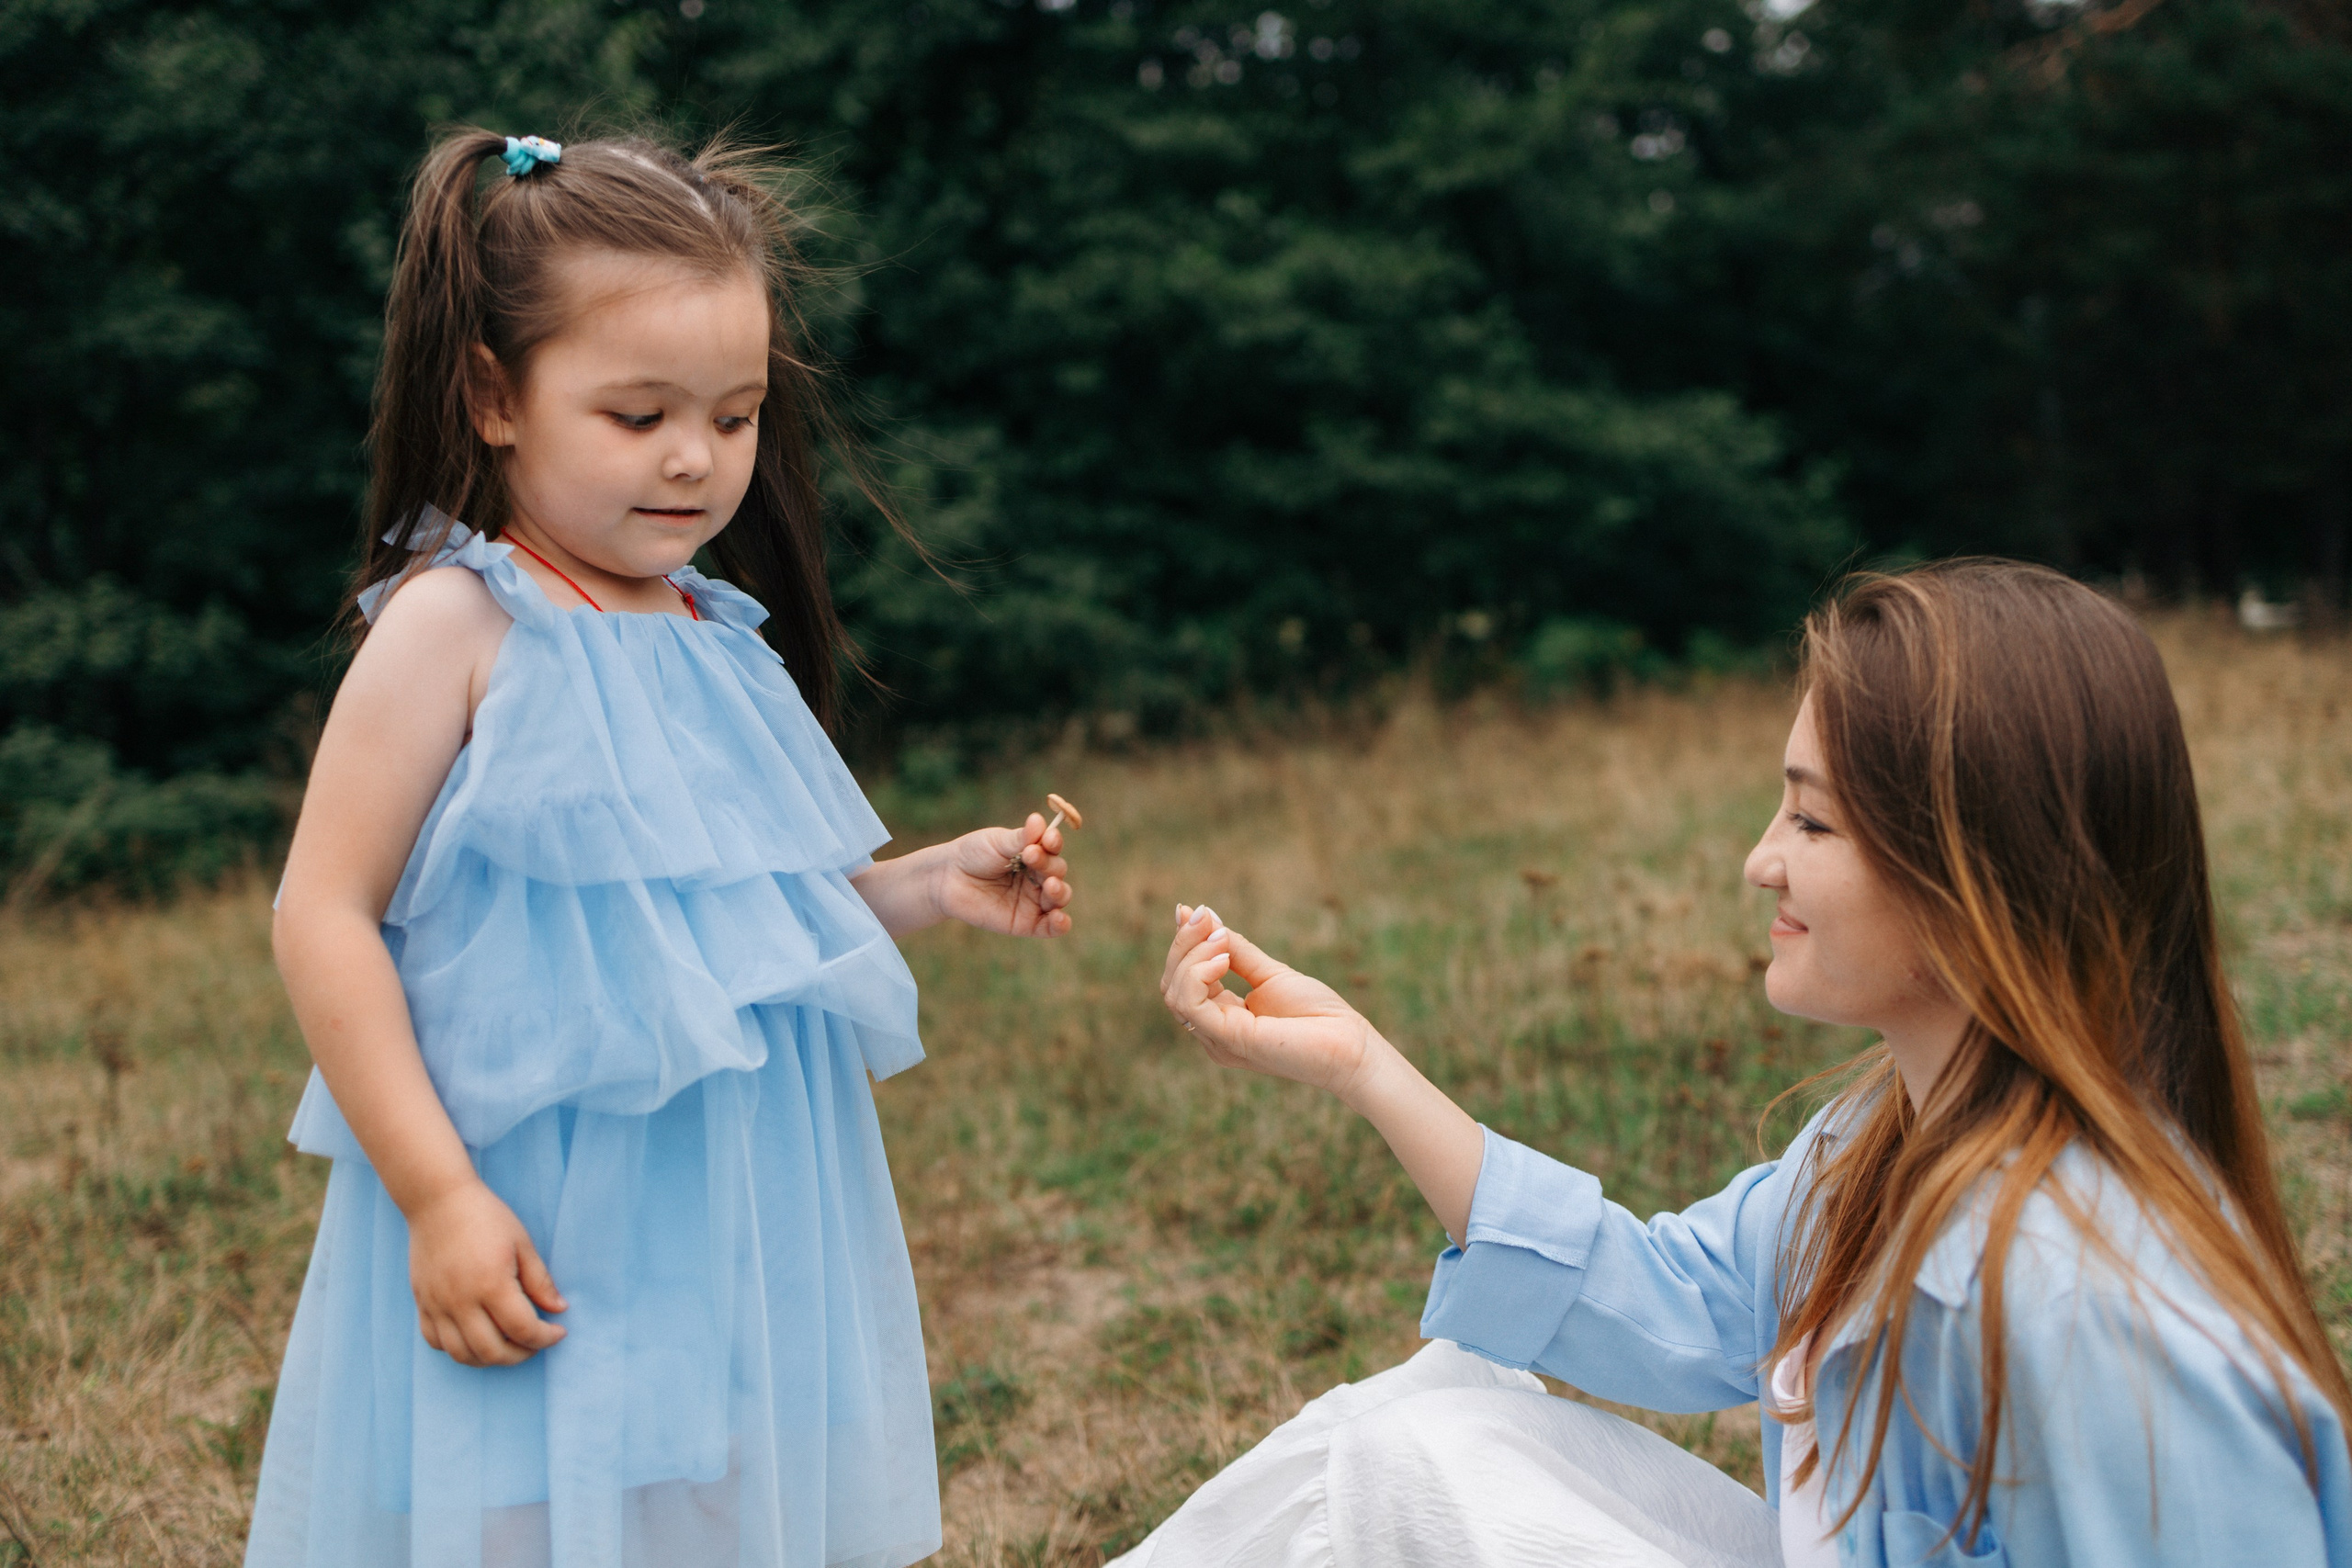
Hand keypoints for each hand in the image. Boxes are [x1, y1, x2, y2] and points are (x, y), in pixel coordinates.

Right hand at [408, 1178, 566, 1366]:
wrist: (438, 1201)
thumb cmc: (486, 1217)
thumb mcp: (522, 1243)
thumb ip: (540, 1281)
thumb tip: (558, 1310)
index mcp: (491, 1284)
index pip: (522, 1330)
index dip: (545, 1337)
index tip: (558, 1332)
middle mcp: (461, 1301)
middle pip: (492, 1351)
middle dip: (521, 1354)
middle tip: (535, 1342)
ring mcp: (437, 1305)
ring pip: (462, 1354)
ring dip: (489, 1358)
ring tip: (508, 1345)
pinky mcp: (422, 1303)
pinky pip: (436, 1341)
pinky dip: (458, 1348)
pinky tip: (476, 1337)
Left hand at [933, 813, 1073, 937]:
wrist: (948, 879)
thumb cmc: (973, 855)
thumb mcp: (997, 843)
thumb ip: (1021, 838)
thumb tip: (1039, 820)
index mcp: (1035, 854)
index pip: (1053, 848)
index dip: (1053, 843)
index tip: (1047, 839)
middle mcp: (1038, 877)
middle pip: (1057, 871)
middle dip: (1048, 864)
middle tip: (1030, 856)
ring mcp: (1034, 900)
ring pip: (1060, 897)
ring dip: (1060, 891)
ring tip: (1050, 885)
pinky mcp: (1027, 923)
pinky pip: (1051, 928)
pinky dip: (1060, 924)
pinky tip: (1059, 918)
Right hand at [1160, 904, 1377, 1096]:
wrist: (1349, 1045)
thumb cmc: (1317, 1014)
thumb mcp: (1268, 972)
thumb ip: (1234, 949)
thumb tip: (1201, 915)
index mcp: (1220, 1018)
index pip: (1180, 980)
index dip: (1183, 945)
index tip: (1193, 911)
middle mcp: (1212, 1033)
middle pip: (1171, 985)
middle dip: (1183, 945)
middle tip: (1204, 917)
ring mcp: (1217, 1039)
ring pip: (1174, 993)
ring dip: (1191, 955)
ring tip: (1222, 939)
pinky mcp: (1228, 1039)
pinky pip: (1190, 1004)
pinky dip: (1198, 973)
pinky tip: (1222, 958)